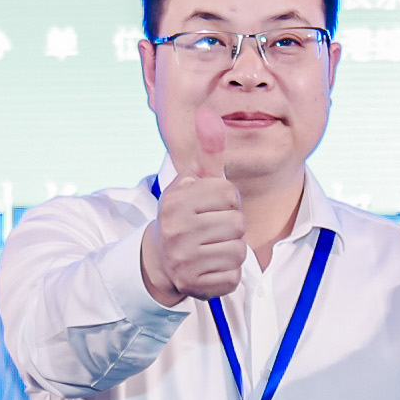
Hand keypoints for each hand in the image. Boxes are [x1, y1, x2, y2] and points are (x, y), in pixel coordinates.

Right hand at [141, 109, 244, 302]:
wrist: (160, 260)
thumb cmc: (185, 214)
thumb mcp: (193, 181)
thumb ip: (207, 151)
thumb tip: (210, 114)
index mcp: (176, 200)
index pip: (229, 193)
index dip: (227, 200)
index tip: (211, 206)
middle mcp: (177, 230)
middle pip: (237, 224)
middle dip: (231, 226)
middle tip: (212, 229)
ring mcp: (185, 260)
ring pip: (238, 251)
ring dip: (231, 250)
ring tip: (211, 248)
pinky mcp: (195, 285)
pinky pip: (233, 276)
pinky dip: (227, 273)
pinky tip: (209, 267)